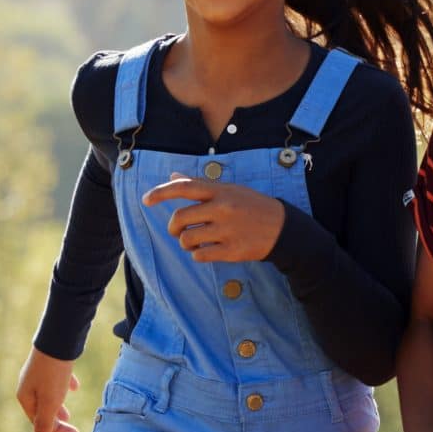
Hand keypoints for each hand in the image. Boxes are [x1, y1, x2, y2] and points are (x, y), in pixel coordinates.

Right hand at [15, 349, 80, 431]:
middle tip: (73, 431)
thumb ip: (45, 421)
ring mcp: (38, 375)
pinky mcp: (50, 365)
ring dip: (58, 407)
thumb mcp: (50, 401)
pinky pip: (56, 379)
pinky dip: (65, 386)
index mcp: (25, 397)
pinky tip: (75, 387)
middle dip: (56, 421)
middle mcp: (28, 386)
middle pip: (42, 409)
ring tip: (66, 414)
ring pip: (47, 396)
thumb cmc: (53, 374)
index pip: (38, 421)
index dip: (55, 431)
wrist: (57, 341)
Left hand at [140, 175, 287, 263]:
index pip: (184, 188)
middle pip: (180, 218)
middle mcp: (223, 209)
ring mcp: (228, 231)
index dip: (161, 193)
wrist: (286, 229)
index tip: (146, 200)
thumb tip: (172, 176)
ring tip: (194, 242)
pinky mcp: (233, 251)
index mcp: (221, 192)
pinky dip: (198, 254)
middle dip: (173, 227)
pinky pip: (200, 255)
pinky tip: (206, 251)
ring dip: (185, 242)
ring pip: (187, 238)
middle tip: (177, 230)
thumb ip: (201, 185)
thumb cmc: (254, 206)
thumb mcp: (231, 190)